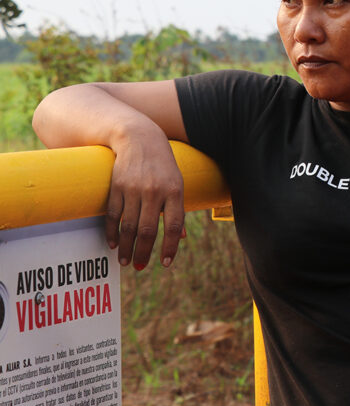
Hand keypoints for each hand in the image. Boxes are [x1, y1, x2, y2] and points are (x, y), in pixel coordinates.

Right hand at [106, 133, 185, 269]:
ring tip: (124, 261)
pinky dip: (112, 232)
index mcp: (175, 191)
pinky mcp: (117, 187)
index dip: (169, 246)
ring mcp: (134, 189)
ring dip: (126, 247)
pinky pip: (114, 215)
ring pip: (129, 226)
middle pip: (147, 229)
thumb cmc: (162, 165)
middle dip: (143, 252)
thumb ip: (177, 209)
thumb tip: (181, 237)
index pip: (174, 225)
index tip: (165, 263)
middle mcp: (155, 191)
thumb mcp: (177, 183)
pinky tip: (113, 244)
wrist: (139, 138)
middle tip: (139, 267)